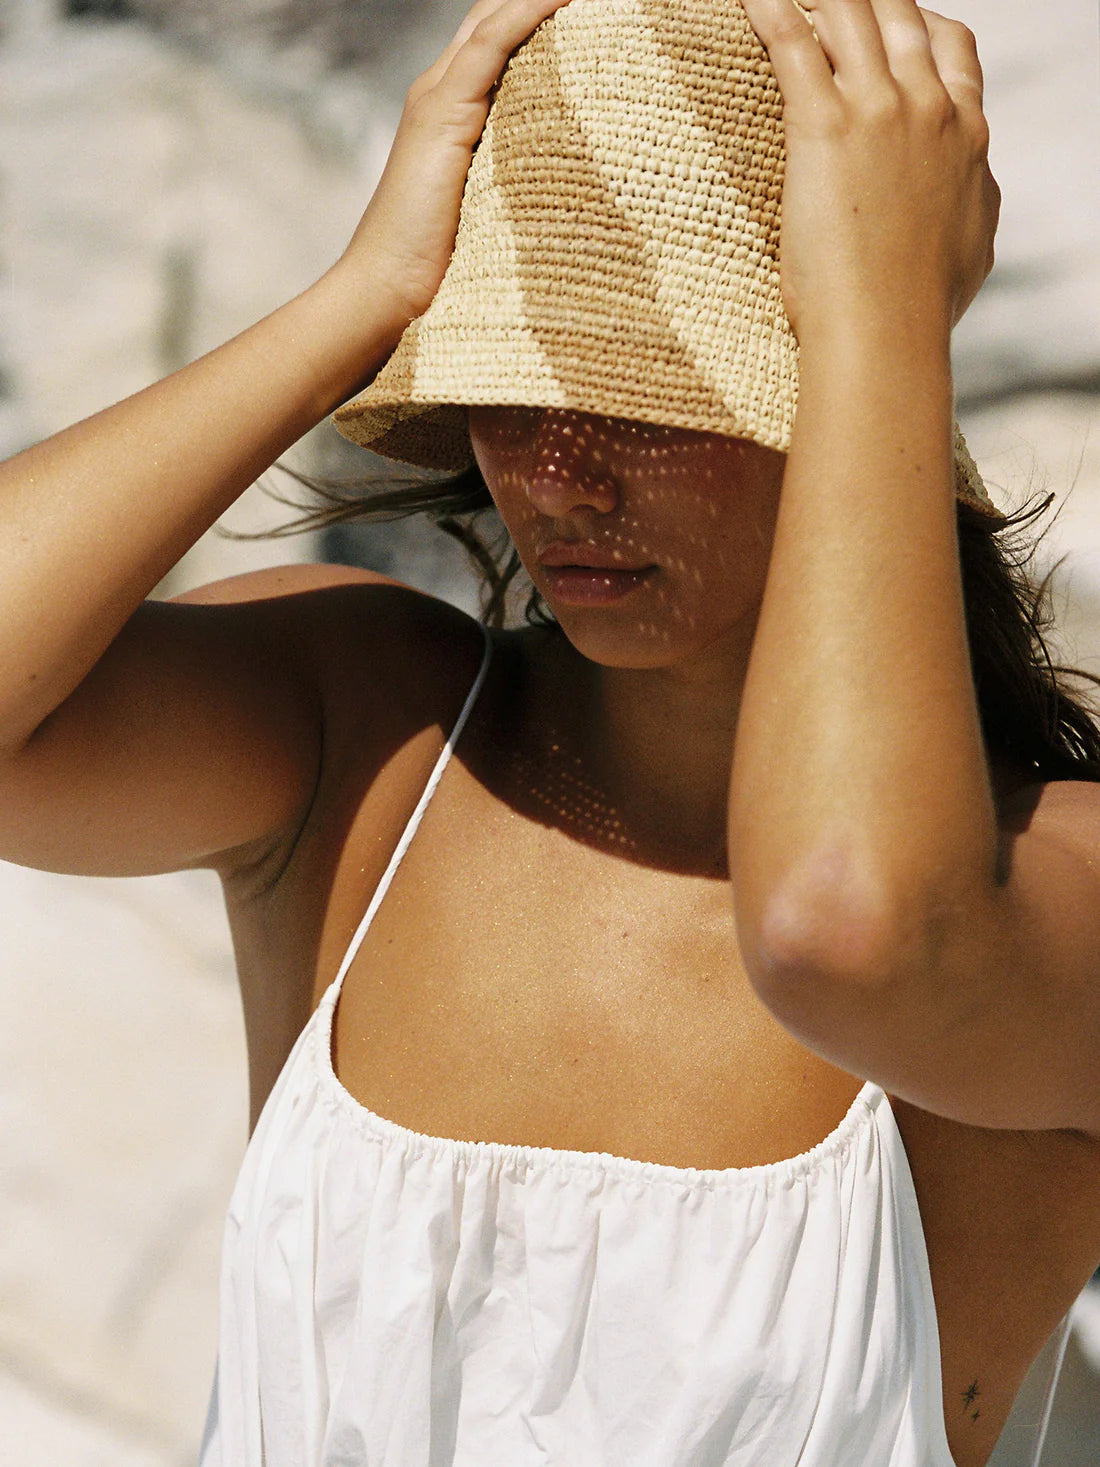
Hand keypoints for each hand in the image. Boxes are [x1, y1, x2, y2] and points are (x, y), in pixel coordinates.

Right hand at [338, 0, 572, 340]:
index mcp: (452, 112)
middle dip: (542, 3)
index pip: (498, 42)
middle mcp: (442, 94)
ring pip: (495, 22)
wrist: (387, 292)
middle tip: (613, 3)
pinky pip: (491, 44)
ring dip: (544, 1)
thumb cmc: (440, 272)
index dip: (538, 18)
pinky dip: (528, 13)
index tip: (600, 17)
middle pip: (495, 20)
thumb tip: (578, 191)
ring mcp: (439, 99)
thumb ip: (518, 183)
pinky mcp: (442, 114)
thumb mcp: (492, 215)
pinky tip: (565, 0)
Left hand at [741, 0, 1000, 342]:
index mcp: (966, 135)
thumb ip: (971, 202)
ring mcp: (880, 111)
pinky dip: (770, 10)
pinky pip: (792, 43)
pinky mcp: (826, 126)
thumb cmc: (922, 307)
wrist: (888, 330)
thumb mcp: (972, 244)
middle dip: (863, 0)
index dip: (916, 25)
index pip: (950, 48)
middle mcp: (930, 107)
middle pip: (899, 15)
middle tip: (827, 8)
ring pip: (849, 12)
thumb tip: (973, 193)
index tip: (889, 28)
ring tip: (785, 0)